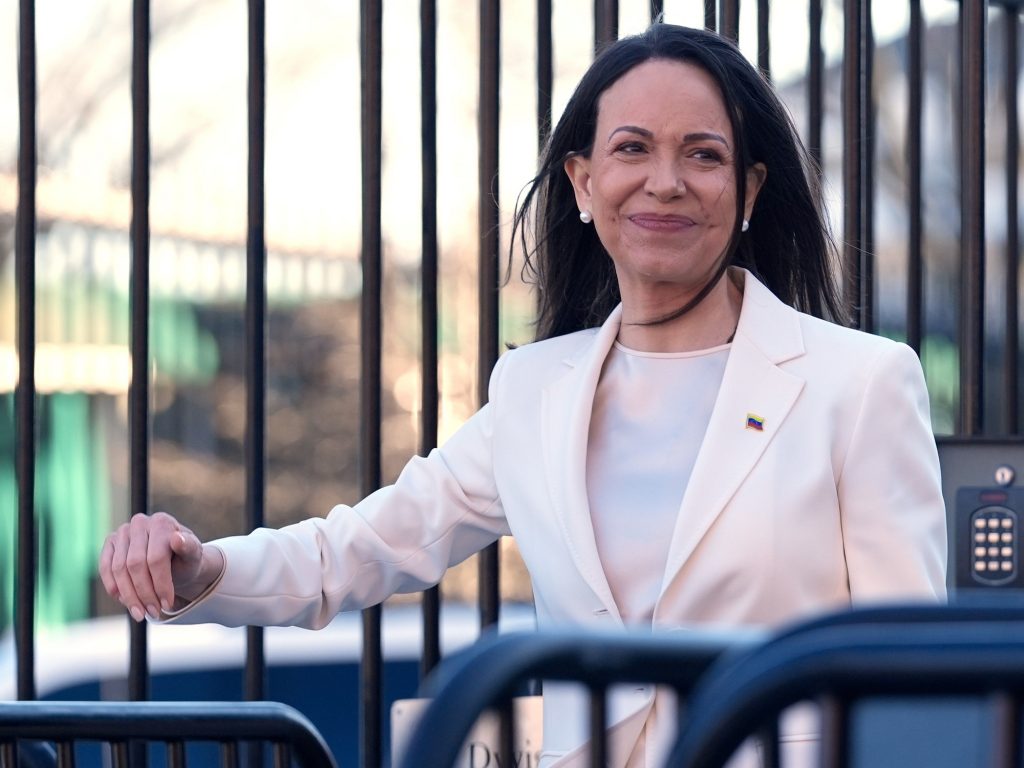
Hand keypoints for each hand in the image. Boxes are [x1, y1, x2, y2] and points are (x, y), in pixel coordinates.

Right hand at [99, 512, 222, 621]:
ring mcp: (122, 532)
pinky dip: (113, 587)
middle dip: (144, 593)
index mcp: (162, 522)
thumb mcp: (194, 557)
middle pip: (135, 565)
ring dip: (128, 595)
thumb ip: (189, 547)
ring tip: (140, 614)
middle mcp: (140, 523)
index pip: (156, 558)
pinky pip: (105, 568)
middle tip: (153, 613)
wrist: (174, 560)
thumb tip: (177, 539)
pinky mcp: (110, 543)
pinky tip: (123, 601)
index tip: (167, 604)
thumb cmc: (185, 559)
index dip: (161, 584)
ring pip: (119, 569)